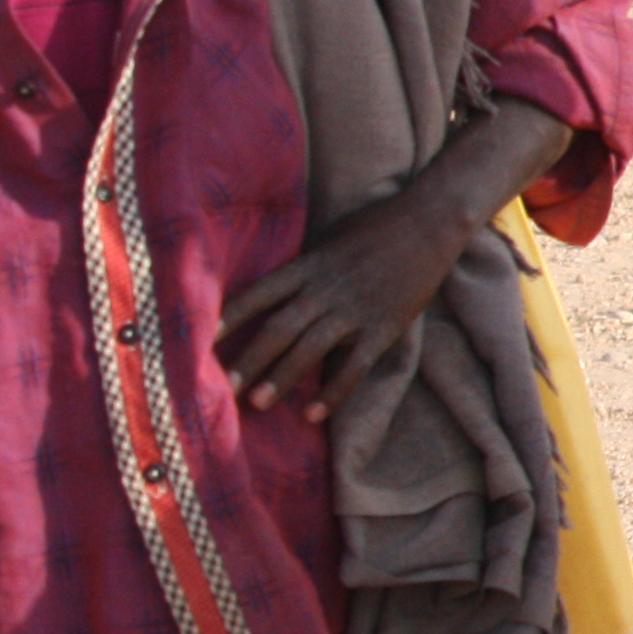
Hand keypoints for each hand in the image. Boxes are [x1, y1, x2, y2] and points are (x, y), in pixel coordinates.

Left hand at [219, 182, 489, 423]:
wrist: (432, 220)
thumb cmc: (378, 224)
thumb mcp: (330, 236)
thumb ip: (305, 266)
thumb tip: (276, 291)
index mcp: (309, 265)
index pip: (259, 294)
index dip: (229, 317)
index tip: (200, 340)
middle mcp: (326, 289)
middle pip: (279, 328)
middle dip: (249, 359)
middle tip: (222, 387)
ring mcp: (356, 309)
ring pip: (310, 349)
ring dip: (282, 377)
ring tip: (256, 403)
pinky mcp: (384, 326)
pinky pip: (355, 365)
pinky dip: (334, 392)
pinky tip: (313, 413)